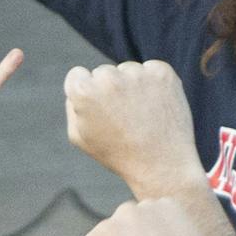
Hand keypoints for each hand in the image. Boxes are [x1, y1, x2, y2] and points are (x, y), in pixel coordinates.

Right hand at [63, 61, 201, 197]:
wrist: (162, 165)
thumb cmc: (118, 154)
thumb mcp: (80, 136)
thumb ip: (73, 105)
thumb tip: (82, 81)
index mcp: (84, 91)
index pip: (77, 75)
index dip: (86, 94)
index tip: (98, 110)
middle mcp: (109, 77)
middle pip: (103, 72)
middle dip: (109, 90)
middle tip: (123, 119)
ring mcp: (138, 73)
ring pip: (128, 71)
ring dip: (132, 87)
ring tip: (141, 117)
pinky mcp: (163, 73)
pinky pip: (152, 70)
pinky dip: (154, 85)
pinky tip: (156, 108)